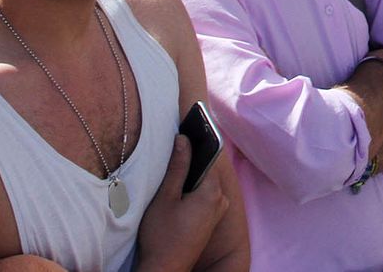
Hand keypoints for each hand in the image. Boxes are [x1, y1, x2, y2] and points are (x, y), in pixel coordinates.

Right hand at [135, 136, 226, 271]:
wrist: (166, 268)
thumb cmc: (162, 236)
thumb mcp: (165, 197)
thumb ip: (177, 167)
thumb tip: (183, 139)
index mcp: (212, 193)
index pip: (209, 155)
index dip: (197, 140)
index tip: (189, 124)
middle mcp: (220, 200)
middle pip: (208, 168)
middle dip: (193, 156)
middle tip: (177, 142)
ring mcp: (218, 211)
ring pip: (206, 182)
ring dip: (192, 172)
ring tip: (174, 161)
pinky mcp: (211, 219)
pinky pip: (206, 193)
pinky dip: (194, 186)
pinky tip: (179, 184)